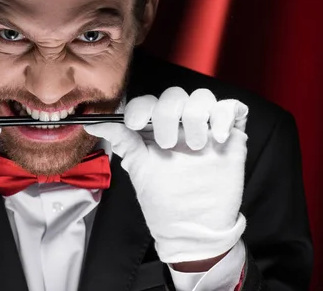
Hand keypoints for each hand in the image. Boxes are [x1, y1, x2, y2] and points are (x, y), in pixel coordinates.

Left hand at [84, 87, 248, 263]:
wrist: (191, 227)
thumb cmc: (162, 198)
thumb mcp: (138, 166)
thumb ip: (120, 139)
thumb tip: (90, 122)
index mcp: (156, 128)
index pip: (148, 102)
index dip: (141, 107)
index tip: (135, 124)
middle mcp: (180, 124)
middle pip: (175, 95)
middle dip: (167, 113)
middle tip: (166, 144)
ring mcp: (205, 128)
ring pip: (203, 97)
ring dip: (196, 114)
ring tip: (194, 145)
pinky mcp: (231, 136)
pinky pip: (233, 109)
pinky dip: (225, 114)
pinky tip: (217, 137)